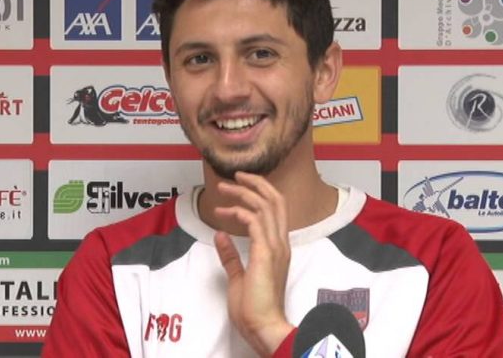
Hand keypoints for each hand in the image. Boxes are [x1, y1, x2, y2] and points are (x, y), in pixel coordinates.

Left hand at [213, 172, 294, 356]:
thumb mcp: (238, 276)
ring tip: (223, 189)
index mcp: (277, 248)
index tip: (239, 185)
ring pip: (266, 206)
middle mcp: (280, 243)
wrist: (263, 326)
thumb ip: (231, 256)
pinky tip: (225, 214)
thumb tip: (221, 235)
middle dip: (255, 183)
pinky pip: (256, 223)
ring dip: (243, 194)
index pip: (275, 209)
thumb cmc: (253, 308)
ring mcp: (275, 248)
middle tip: (235, 176)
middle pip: (275, 200)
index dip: (259, 192)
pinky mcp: (265, 254)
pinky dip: (241, 213)